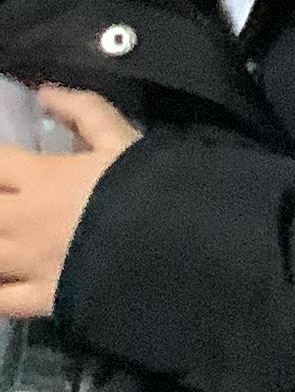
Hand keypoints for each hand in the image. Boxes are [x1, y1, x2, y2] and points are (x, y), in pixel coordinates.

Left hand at [0, 90, 140, 320]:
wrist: (179, 243)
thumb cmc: (151, 184)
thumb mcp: (123, 138)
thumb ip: (83, 110)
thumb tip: (42, 91)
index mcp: (42, 177)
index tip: (5, 166)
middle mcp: (23, 219)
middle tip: (7, 201)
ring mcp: (27, 263)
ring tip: (6, 236)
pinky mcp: (41, 299)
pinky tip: (4, 279)